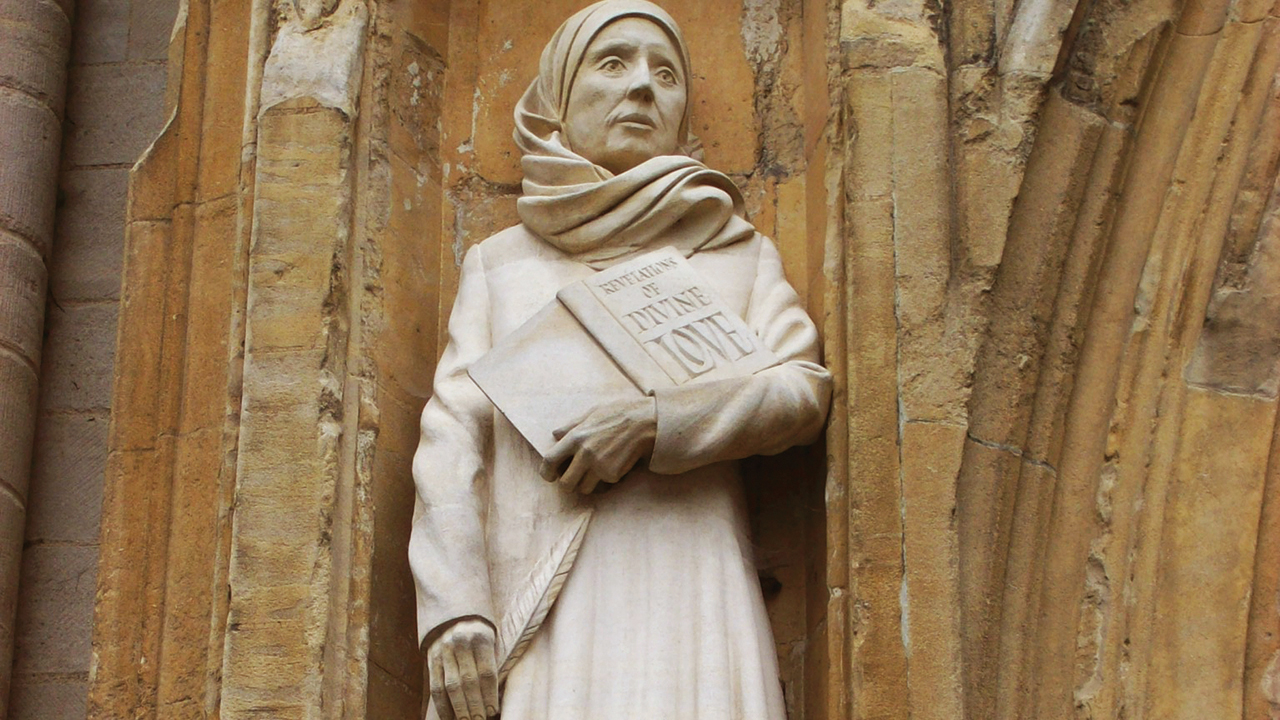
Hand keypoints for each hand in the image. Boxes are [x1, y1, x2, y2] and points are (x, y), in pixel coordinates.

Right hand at [427, 619, 498, 719]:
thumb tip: (495, 698)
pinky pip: (435, 686)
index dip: (490, 695)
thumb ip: (492, 663)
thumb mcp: (492, 640)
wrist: (455, 614)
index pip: (486, 672)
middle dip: (475, 705)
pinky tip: (449, 717)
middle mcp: (460, 642)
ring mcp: (443, 650)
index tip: (494, 711)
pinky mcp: (431, 658)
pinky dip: (442, 705)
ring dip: (459, 708)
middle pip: (468, 681)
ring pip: (451, 685)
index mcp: (481, 636)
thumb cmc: (481, 633)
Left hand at [538, 396, 656, 493]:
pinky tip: (612, 466)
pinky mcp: (613, 475)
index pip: (549, 461)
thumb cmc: (619, 414)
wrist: (646, 423)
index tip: (550, 476)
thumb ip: (571, 425)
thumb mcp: (592, 413)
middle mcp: (584, 454)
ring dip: (587, 484)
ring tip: (595, 471)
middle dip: (568, 483)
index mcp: (575, 437)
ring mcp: (599, 466)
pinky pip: (602, 485)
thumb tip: (555, 434)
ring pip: (583, 488)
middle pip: (565, 483)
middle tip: (574, 477)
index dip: (546, 472)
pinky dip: (605, 480)